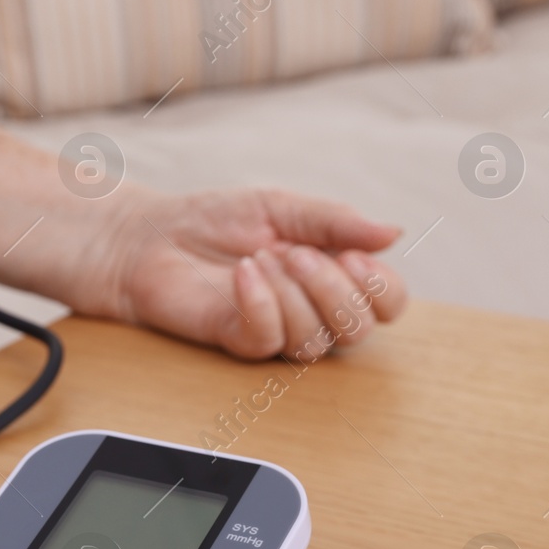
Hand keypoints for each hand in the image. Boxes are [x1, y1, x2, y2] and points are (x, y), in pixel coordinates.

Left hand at [103, 189, 407, 360]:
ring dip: (292, 294)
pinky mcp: (238, 342)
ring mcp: (277, 330)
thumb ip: (335, 221)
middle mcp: (312, 310)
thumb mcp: (281, 206)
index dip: (382, 288)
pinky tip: (241, 274)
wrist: (154, 235)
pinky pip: (268, 339)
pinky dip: (260, 304)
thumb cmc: (217, 220)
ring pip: (315, 340)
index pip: (387, 304)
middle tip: (294, 253)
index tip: (351, 256)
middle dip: (334, 290)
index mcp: (333, 275)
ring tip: (258, 258)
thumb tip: (395, 232)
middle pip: (360, 330)